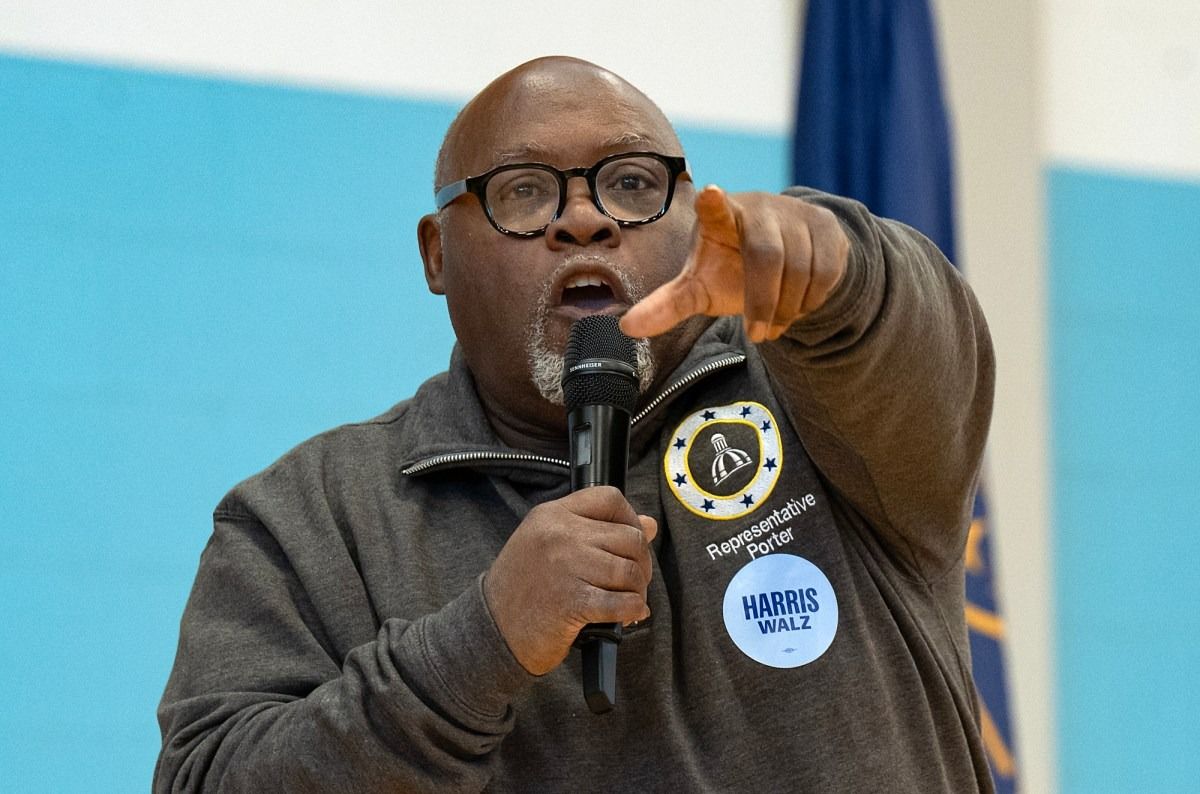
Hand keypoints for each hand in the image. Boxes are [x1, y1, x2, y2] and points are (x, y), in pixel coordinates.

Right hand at [483, 486, 656, 675]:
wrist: (492, 630)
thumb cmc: (522, 588)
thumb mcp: (546, 543)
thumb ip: (594, 529)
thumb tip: (648, 524)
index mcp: (552, 515)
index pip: (609, 499)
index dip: (631, 518)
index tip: (632, 540)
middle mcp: (559, 535)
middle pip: (629, 537)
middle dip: (641, 562)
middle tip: (634, 581)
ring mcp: (565, 567)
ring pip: (630, 571)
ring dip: (638, 590)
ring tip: (630, 600)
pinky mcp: (572, 603)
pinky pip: (623, 602)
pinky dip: (634, 610)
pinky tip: (629, 615)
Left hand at [621, 185, 849, 341]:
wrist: (788, 256)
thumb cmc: (731, 268)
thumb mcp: (699, 287)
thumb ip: (667, 305)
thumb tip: (625, 328)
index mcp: (719, 217)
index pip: (715, 207)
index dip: (714, 202)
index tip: (710, 194)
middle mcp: (759, 208)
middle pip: (766, 256)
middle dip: (762, 302)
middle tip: (756, 335)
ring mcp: (796, 214)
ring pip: (800, 269)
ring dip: (787, 308)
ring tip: (774, 324)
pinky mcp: (826, 226)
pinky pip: (827, 271)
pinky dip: (812, 300)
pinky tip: (799, 307)